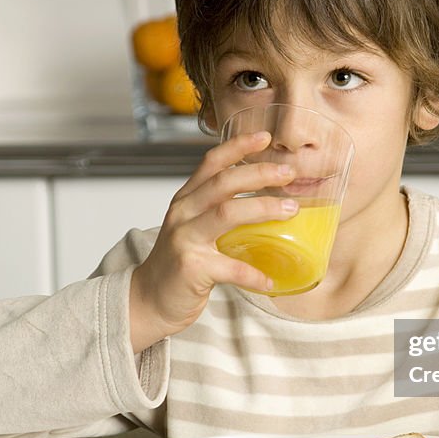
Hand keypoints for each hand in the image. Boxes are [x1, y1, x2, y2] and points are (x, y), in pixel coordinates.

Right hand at [128, 131, 297, 351]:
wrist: (147, 300)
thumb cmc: (178, 265)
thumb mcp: (192, 228)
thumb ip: (217, 212)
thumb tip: (266, 203)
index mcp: (186, 200)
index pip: (211, 163)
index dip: (238, 146)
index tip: (265, 137)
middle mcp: (183, 213)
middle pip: (224, 182)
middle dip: (260, 173)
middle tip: (288, 173)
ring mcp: (185, 239)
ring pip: (227, 213)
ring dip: (263, 209)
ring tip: (291, 211)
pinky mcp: (191, 267)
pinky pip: (232, 268)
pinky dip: (254, 274)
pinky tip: (270, 280)